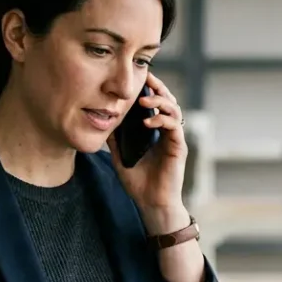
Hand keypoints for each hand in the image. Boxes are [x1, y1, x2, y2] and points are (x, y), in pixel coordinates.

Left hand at [107, 71, 189, 227]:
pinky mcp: (178, 147)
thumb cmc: (139, 183)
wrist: (151, 204)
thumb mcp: (120, 156)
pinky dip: (163, 120)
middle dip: (158, 87)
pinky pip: (174, 127)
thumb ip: (115, 139)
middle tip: (146, 78)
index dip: (150, 89)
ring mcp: (174, 138)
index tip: (139, 78)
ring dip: (160, 101)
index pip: (156, 104)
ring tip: (144, 99)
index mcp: (155, 131)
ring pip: (174, 109)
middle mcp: (167, 132)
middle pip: (168, 101)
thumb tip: (103, 121)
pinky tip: (148, 122)